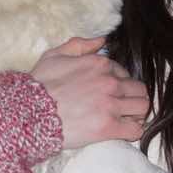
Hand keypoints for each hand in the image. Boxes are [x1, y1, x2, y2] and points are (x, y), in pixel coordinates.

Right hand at [29, 36, 148, 149]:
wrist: (29, 112)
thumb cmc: (39, 84)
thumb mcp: (54, 56)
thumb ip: (80, 45)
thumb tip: (102, 41)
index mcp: (100, 64)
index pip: (124, 72)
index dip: (119, 82)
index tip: (109, 92)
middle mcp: (110, 82)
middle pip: (139, 89)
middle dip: (132, 97)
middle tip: (121, 106)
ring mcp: (111, 105)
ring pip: (142, 107)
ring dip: (136, 112)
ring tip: (125, 118)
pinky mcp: (108, 128)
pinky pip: (135, 130)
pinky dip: (133, 131)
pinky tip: (123, 130)